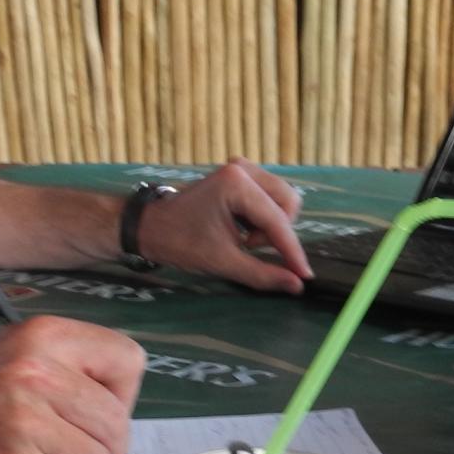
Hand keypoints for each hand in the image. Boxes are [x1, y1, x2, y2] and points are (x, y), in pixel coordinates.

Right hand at [0, 317, 145, 453]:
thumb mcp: (19, 353)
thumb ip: (73, 367)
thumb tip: (123, 407)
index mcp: (45, 335)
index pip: (129, 361)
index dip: (121, 393)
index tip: (97, 407)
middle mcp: (37, 370)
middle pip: (117, 419)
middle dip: (105, 442)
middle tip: (72, 444)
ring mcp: (24, 418)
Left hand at [143, 158, 311, 294]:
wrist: (148, 225)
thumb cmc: (180, 242)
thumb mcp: (222, 262)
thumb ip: (262, 273)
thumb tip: (296, 285)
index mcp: (237, 184)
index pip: (277, 221)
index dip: (292, 251)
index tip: (305, 276)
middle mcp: (244, 169)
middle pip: (288, 203)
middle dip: (277, 232)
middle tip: (250, 247)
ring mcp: (243, 168)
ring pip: (282, 199)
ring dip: (270, 224)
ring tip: (244, 239)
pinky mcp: (241, 174)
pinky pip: (269, 196)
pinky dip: (262, 217)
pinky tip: (242, 228)